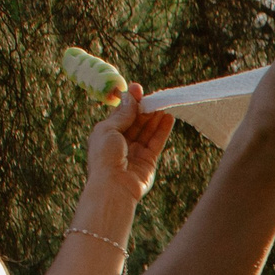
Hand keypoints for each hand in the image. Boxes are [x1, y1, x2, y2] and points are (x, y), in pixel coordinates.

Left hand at [86, 84, 173, 205]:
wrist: (113, 186)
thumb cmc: (105, 156)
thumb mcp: (109, 129)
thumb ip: (122, 114)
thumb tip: (130, 97)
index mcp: (106, 133)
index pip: (120, 114)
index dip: (129, 101)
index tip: (137, 89)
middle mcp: (121, 142)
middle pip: (135, 121)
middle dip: (144, 108)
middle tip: (154, 96)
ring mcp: (135, 151)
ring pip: (147, 130)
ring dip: (155, 117)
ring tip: (164, 104)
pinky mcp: (148, 161)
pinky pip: (156, 142)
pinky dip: (163, 130)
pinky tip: (168, 118)